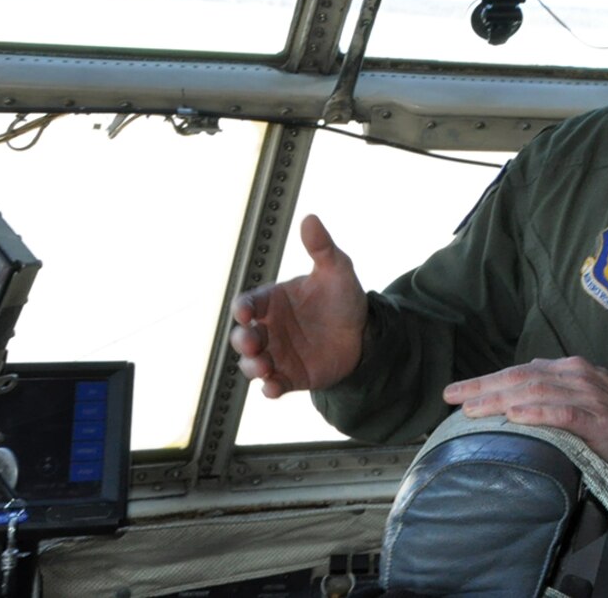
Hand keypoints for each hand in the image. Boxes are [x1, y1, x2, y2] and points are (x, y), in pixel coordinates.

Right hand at [228, 214, 368, 396]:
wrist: (365, 333)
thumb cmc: (342, 299)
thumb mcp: (337, 271)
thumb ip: (321, 247)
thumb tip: (310, 217)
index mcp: (273, 302)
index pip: (248, 303)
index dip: (243, 308)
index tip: (246, 311)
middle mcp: (269, 329)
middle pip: (242, 336)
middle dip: (243, 340)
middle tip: (253, 341)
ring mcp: (276, 354)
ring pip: (252, 364)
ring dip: (252, 366)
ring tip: (262, 366)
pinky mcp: (289, 377)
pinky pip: (272, 386)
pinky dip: (269, 388)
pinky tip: (273, 388)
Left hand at [444, 356, 607, 473]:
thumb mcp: (582, 398)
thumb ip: (552, 395)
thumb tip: (512, 401)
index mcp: (569, 369)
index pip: (519, 371)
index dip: (485, 380)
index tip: (454, 391)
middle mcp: (576, 375)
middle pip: (521, 378)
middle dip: (482, 388)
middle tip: (450, 398)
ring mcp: (588, 395)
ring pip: (537, 393)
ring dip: (501, 400)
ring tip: (472, 410)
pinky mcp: (600, 419)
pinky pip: (564, 413)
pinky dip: (538, 414)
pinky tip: (516, 418)